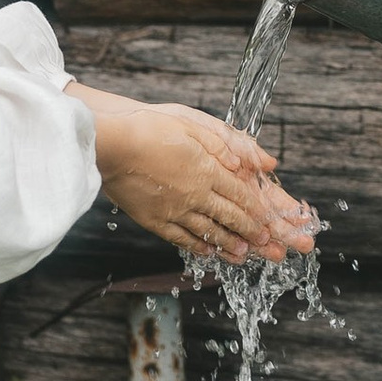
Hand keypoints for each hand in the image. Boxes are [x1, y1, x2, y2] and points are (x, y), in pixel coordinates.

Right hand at [76, 92, 315, 266]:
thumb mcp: (192, 126)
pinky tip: (208, 251)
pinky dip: (198, 246)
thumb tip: (251, 161)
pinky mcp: (154, 220)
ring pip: (208, 232)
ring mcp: (174, 210)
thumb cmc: (149, 129)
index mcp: (206, 170)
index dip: (257, 211)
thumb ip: (224, 145)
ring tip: (244, 254)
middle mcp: (194, 194)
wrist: (111, 146)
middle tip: (266, 244)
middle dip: (251, 231)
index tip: (270, 223)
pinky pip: (181, 238)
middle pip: (229, 216)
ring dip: (229, 244)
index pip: (240, 195)